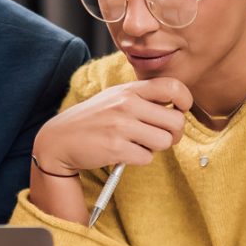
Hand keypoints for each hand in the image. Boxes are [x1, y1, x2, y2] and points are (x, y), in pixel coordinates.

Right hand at [33, 77, 192, 174]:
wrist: (60, 139)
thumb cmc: (94, 119)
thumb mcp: (115, 98)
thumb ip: (142, 98)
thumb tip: (177, 107)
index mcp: (130, 89)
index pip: (174, 86)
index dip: (185, 101)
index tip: (179, 111)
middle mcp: (127, 104)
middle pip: (176, 121)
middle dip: (173, 134)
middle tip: (160, 136)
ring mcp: (121, 126)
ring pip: (165, 141)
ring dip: (155, 148)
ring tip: (138, 144)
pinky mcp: (115, 148)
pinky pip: (147, 158)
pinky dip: (139, 159)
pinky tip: (125, 153)